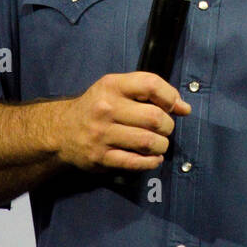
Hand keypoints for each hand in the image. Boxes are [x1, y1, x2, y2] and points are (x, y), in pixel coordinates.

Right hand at [54, 72, 190, 171]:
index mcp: (112, 86)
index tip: (175, 106)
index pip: (150, 84)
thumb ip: (150, 93)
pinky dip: (151, 162)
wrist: (62, 130)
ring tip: (158, 144)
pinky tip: (152, 157)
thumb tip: (184, 108)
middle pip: (154, 117)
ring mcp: (102, 134)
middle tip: (164, 128)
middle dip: (168, 126)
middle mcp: (106, 108)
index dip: (170, 96)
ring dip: (162, 145)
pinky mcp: (100, 157)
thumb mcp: (117, 89)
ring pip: (148, 142)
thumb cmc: (97, 107)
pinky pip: (136, 163)